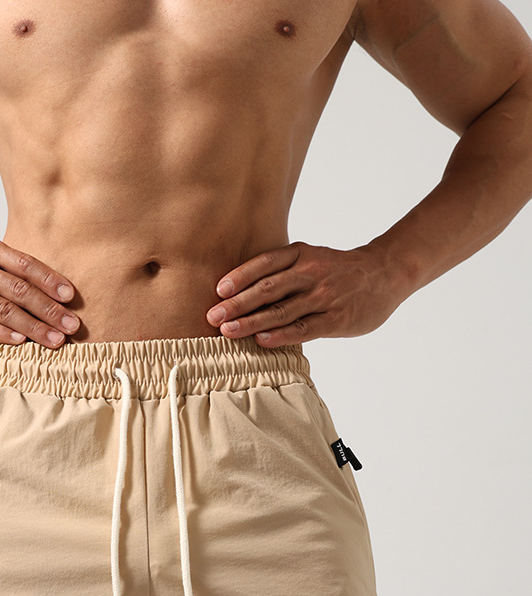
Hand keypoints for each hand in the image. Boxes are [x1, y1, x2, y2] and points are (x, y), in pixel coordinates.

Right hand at [0, 231, 79, 346]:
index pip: (26, 265)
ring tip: (55, 340)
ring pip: (3, 310)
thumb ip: (2, 265)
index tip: (71, 296)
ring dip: (33, 327)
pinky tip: (21, 342)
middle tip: (73, 326)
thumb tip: (39, 288)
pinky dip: (1, 333)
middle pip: (20, 290)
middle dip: (50, 310)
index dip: (51, 280)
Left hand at [206, 242, 403, 346]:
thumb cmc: (338, 270)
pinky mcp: (336, 319)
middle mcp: (311, 272)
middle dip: (237, 303)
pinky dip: (282, 335)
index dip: (240, 276)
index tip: (218, 291)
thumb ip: (282, 270)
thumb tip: (241, 290)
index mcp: (301, 254)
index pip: (265, 263)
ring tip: (227, 332)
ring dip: (251, 322)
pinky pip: (304, 328)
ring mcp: (324, 296)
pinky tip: (262, 341)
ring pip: (282, 310)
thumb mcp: (311, 257)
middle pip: (267, 289)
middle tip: (212, 316)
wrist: (385, 274)